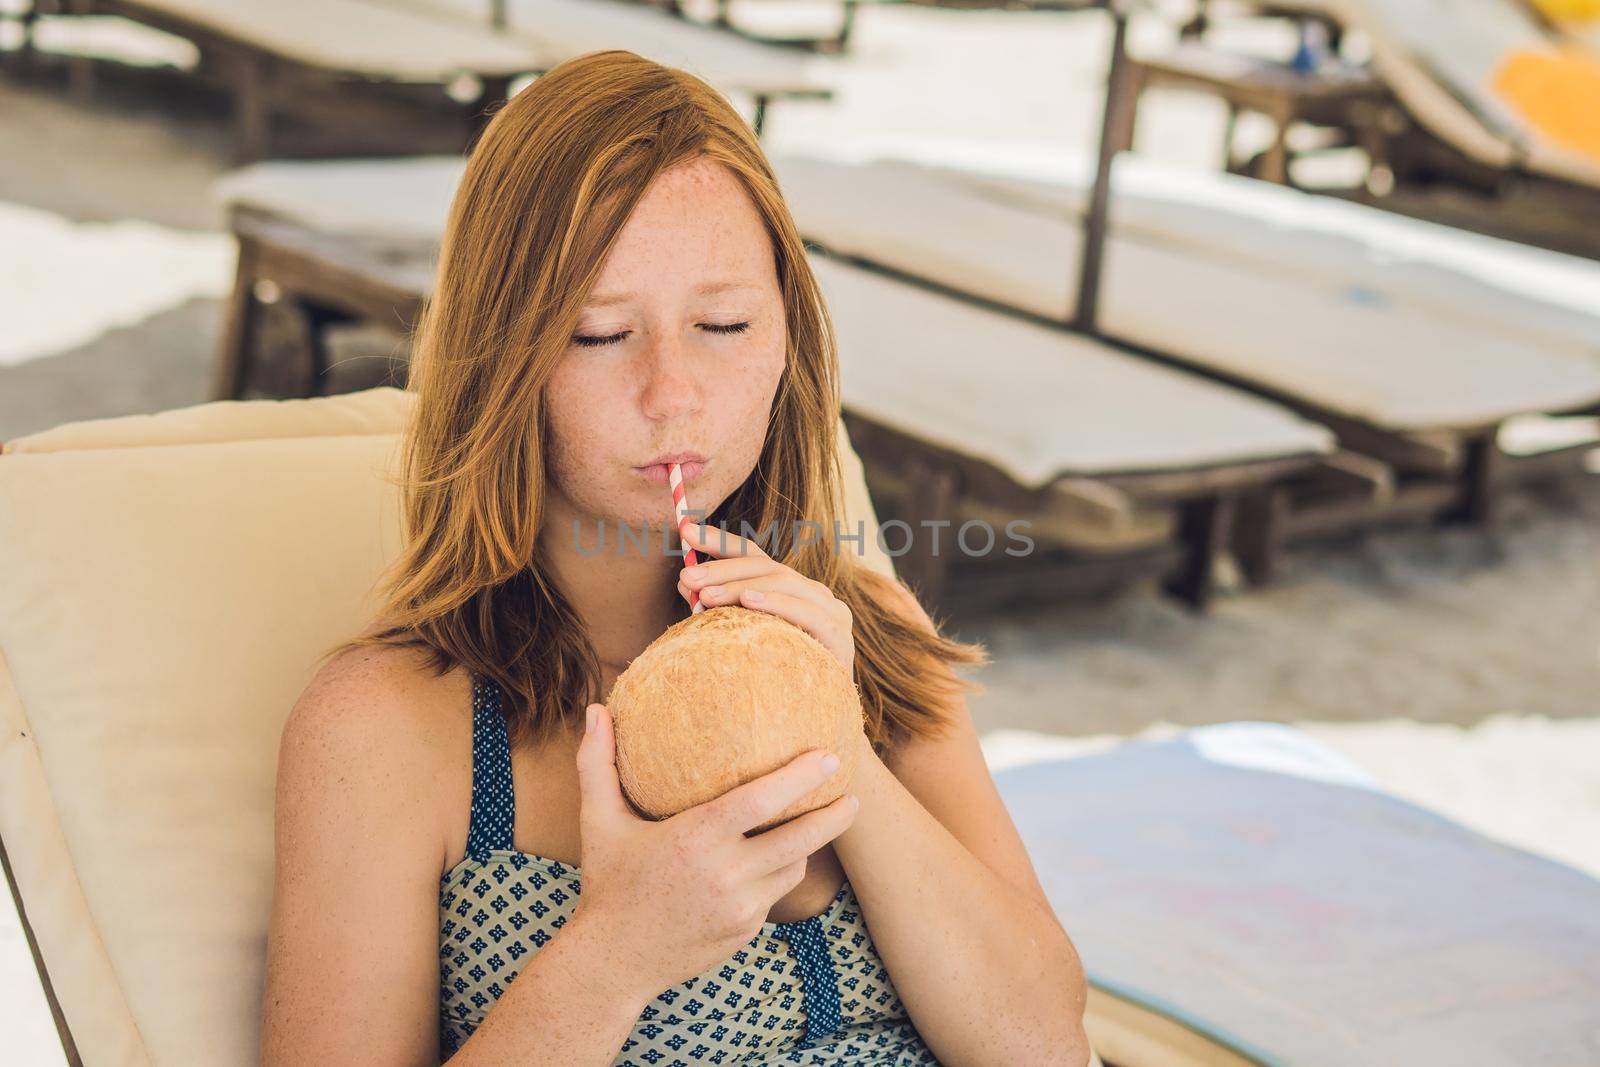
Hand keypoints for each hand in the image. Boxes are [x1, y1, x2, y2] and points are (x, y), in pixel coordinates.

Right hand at [571, 703, 858, 998]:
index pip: (761, 802)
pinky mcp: (744, 932)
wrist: (613, 962)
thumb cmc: (607, 883)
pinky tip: (778, 858)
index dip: (800, 778)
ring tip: (820, 822)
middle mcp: (725, 875)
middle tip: (853, 795)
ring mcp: (739, 909)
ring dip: (807, 846)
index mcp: (695, 839)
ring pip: (793, 869)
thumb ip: (598, 764)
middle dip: (834, 816)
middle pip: (799, 840)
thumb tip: (594, 709)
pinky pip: (774, 895)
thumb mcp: (599, 822)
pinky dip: (778, 874)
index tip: (829, 757)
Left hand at [675, 522, 854, 674]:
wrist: (814, 726)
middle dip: (722, 568)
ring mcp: (831, 612)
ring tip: (706, 594)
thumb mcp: (742, 638)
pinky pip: (806, 612)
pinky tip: (749, 602)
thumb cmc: (774, 681)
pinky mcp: (839, 636)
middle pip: (766, 566)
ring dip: (741, 585)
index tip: (685, 529)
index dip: (720, 541)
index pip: (754, 556)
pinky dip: (776, 603)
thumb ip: (718, 609)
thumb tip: (685, 582)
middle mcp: (813, 593)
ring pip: (784, 583)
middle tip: (687, 577)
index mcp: (791, 591)